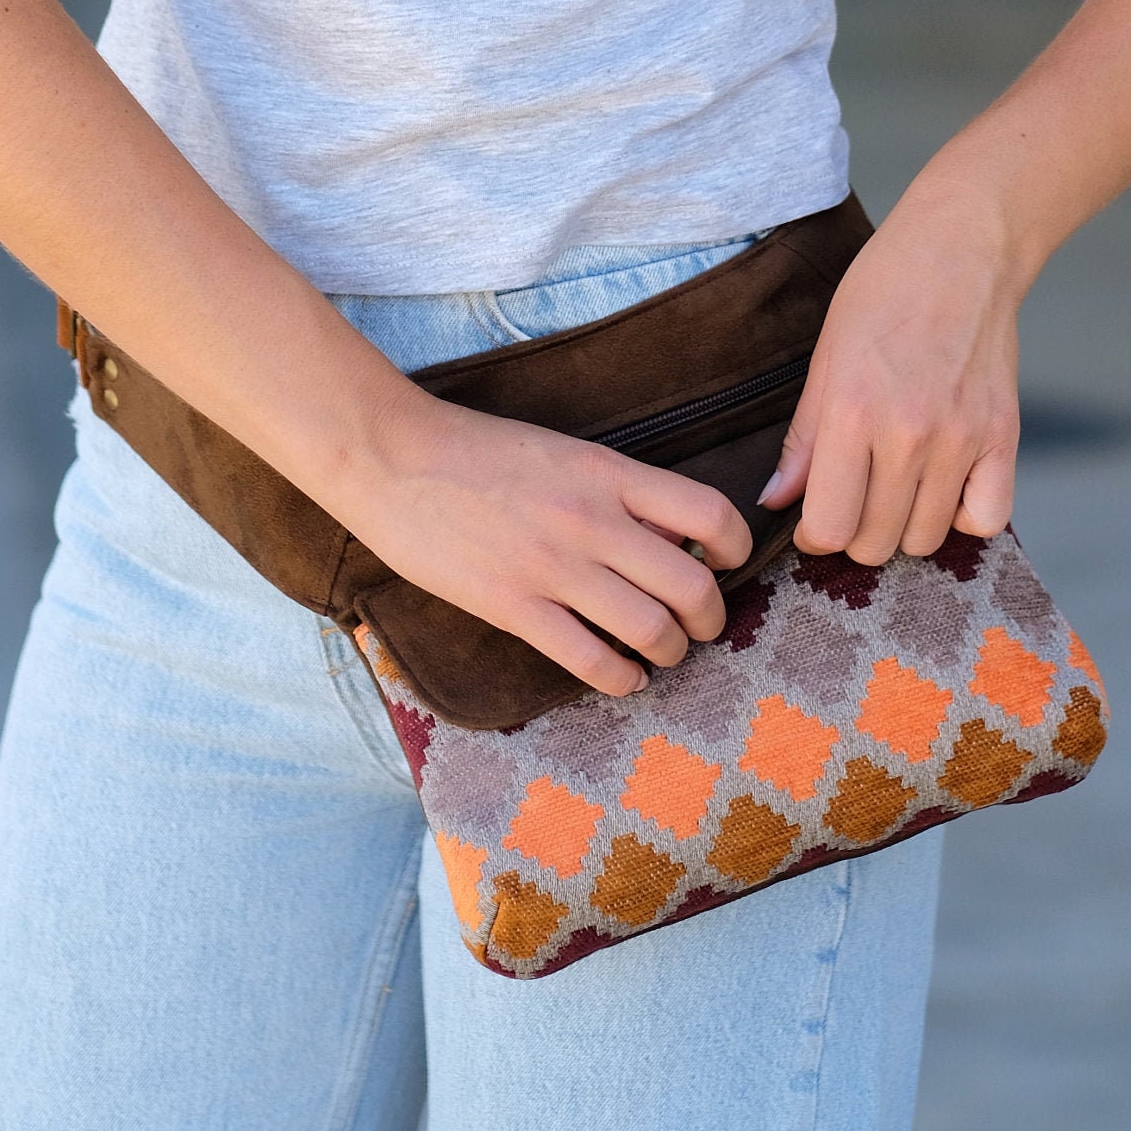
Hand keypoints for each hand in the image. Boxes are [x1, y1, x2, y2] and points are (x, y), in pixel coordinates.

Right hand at [352, 388, 754, 697]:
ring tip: (663, 654)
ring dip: (669, 653)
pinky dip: (620, 680)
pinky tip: (623, 678)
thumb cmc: (477, 450)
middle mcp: (593, 520)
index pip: (708, 514)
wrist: (395, 458)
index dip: (735, 548)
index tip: (726, 563)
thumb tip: (668, 532)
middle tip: (702, 627)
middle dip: (710, 619)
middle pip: (691, 586)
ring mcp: (554, 567)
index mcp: (608, 472)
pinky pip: (590, 661)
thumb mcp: (563, 450)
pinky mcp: (514, 607)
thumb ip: (616, 488)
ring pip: (650, 631)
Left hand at [760, 183, 1022, 563]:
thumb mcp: (826, 355)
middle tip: (855, 498)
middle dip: (855, 532)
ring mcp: (962, 439)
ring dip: (905, 526)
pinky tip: (945, 487)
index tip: (815, 519)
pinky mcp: (1004, 437)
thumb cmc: (886, 290)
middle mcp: (909, 434)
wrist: (962, 249)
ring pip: (925, 540)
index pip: (828, 525)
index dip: (813, 535)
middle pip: (875, 542)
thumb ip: (804, 437)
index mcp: (852, 411)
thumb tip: (777, 500)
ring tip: (898, 486)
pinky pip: (985, 520)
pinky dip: (963, 516)